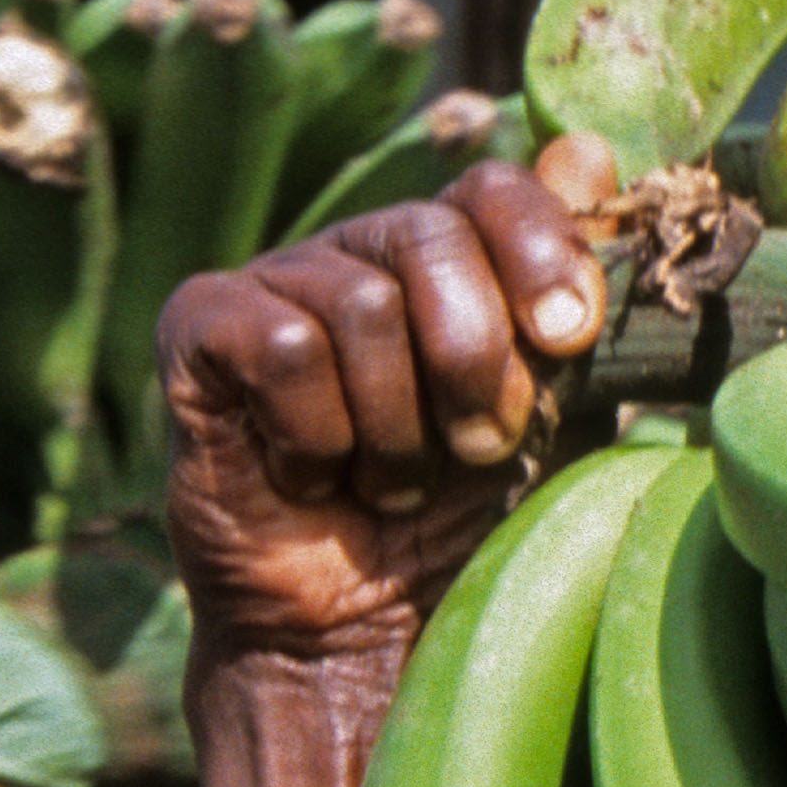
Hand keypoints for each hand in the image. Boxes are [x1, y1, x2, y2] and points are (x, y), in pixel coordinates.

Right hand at [160, 144, 617, 680]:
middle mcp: (357, 255)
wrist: (361, 634)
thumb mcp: (549, 415)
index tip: (569, 336)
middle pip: (429, 235)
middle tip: (476, 450)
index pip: (493, 187)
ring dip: (395, 426)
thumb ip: (573, 303)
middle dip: (474, 362)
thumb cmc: (461, 524)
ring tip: (388, 482)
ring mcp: (273, 287)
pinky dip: (315, 431)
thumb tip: (590, 152)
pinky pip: (281, 346)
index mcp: (445, 260)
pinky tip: (309, 474)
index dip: (540, 249)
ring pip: (361, 305)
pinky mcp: (197, 330)